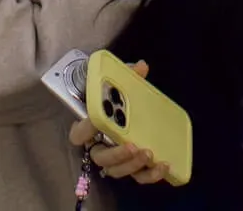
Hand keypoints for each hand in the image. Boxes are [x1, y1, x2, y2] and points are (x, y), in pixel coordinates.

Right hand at [68, 62, 172, 184]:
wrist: (124, 109)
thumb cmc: (115, 98)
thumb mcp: (118, 84)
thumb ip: (127, 75)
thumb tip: (142, 66)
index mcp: (89, 127)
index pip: (78, 134)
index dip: (84, 129)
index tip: (96, 121)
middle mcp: (99, 146)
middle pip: (101, 158)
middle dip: (116, 154)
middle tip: (132, 145)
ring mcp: (115, 159)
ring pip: (117, 170)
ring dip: (132, 165)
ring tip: (148, 154)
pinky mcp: (132, 166)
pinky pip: (137, 177)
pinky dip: (150, 175)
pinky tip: (164, 166)